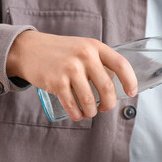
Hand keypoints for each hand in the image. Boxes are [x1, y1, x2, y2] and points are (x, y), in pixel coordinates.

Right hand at [6, 30, 137, 120]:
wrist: (29, 49)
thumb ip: (98, 62)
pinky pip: (72, 105)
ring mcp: (70, 69)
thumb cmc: (60, 52)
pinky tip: (77, 115)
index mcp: (95, 46)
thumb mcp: (82, 48)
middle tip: (105, 108)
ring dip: (91, 112)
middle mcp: (84, 56)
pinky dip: (77, 114)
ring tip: (89, 112)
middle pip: (107, 88)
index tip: (132, 93)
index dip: (130, 81)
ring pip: (90, 100)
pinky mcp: (56, 82)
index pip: (121, 64)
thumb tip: (116, 86)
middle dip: (109, 104)